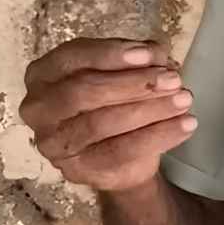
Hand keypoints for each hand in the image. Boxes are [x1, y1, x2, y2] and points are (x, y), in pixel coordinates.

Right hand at [18, 38, 195, 192]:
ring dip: (149, 110)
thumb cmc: (112, 100)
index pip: (73, 58)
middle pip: (84, 92)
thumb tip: (157, 54)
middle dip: (134, 84)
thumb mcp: (122, 71)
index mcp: (43, 73)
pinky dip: (158, 137)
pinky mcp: (76, 170)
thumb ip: (136, 58)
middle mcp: (38, 108)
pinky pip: (120, 152)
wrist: (118, 156)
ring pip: (101, 123)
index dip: (112, 54)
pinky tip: (185, 125)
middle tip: (173, 79)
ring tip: (184, 100)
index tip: (151, 54)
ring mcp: (52, 143)